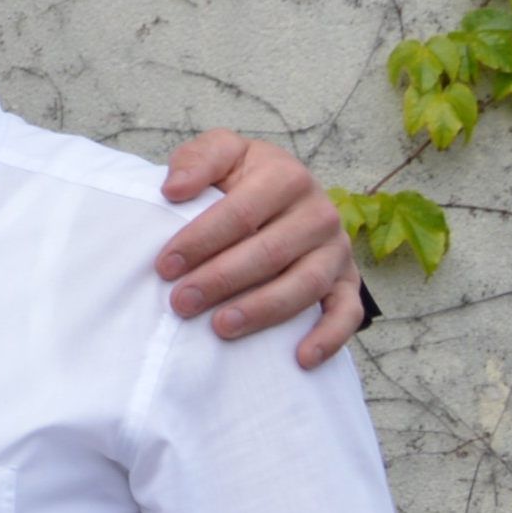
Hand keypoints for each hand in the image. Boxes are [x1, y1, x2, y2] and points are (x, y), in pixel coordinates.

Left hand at [157, 132, 365, 368]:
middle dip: (221, 280)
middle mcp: (319, 212)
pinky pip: (346, 311)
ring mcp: (336, 249)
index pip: (241, 212)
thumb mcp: (219, 153)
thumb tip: (174, 189)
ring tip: (221, 327)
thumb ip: (197, 160)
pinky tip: (300, 359)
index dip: (201, 240)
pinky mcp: (346, 280)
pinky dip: (329, 337)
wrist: (278, 192)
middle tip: (181, 303)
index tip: (165, 266)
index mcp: (286, 176)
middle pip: (271, 251)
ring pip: (306, 284)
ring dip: (263, 309)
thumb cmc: (239, 178)